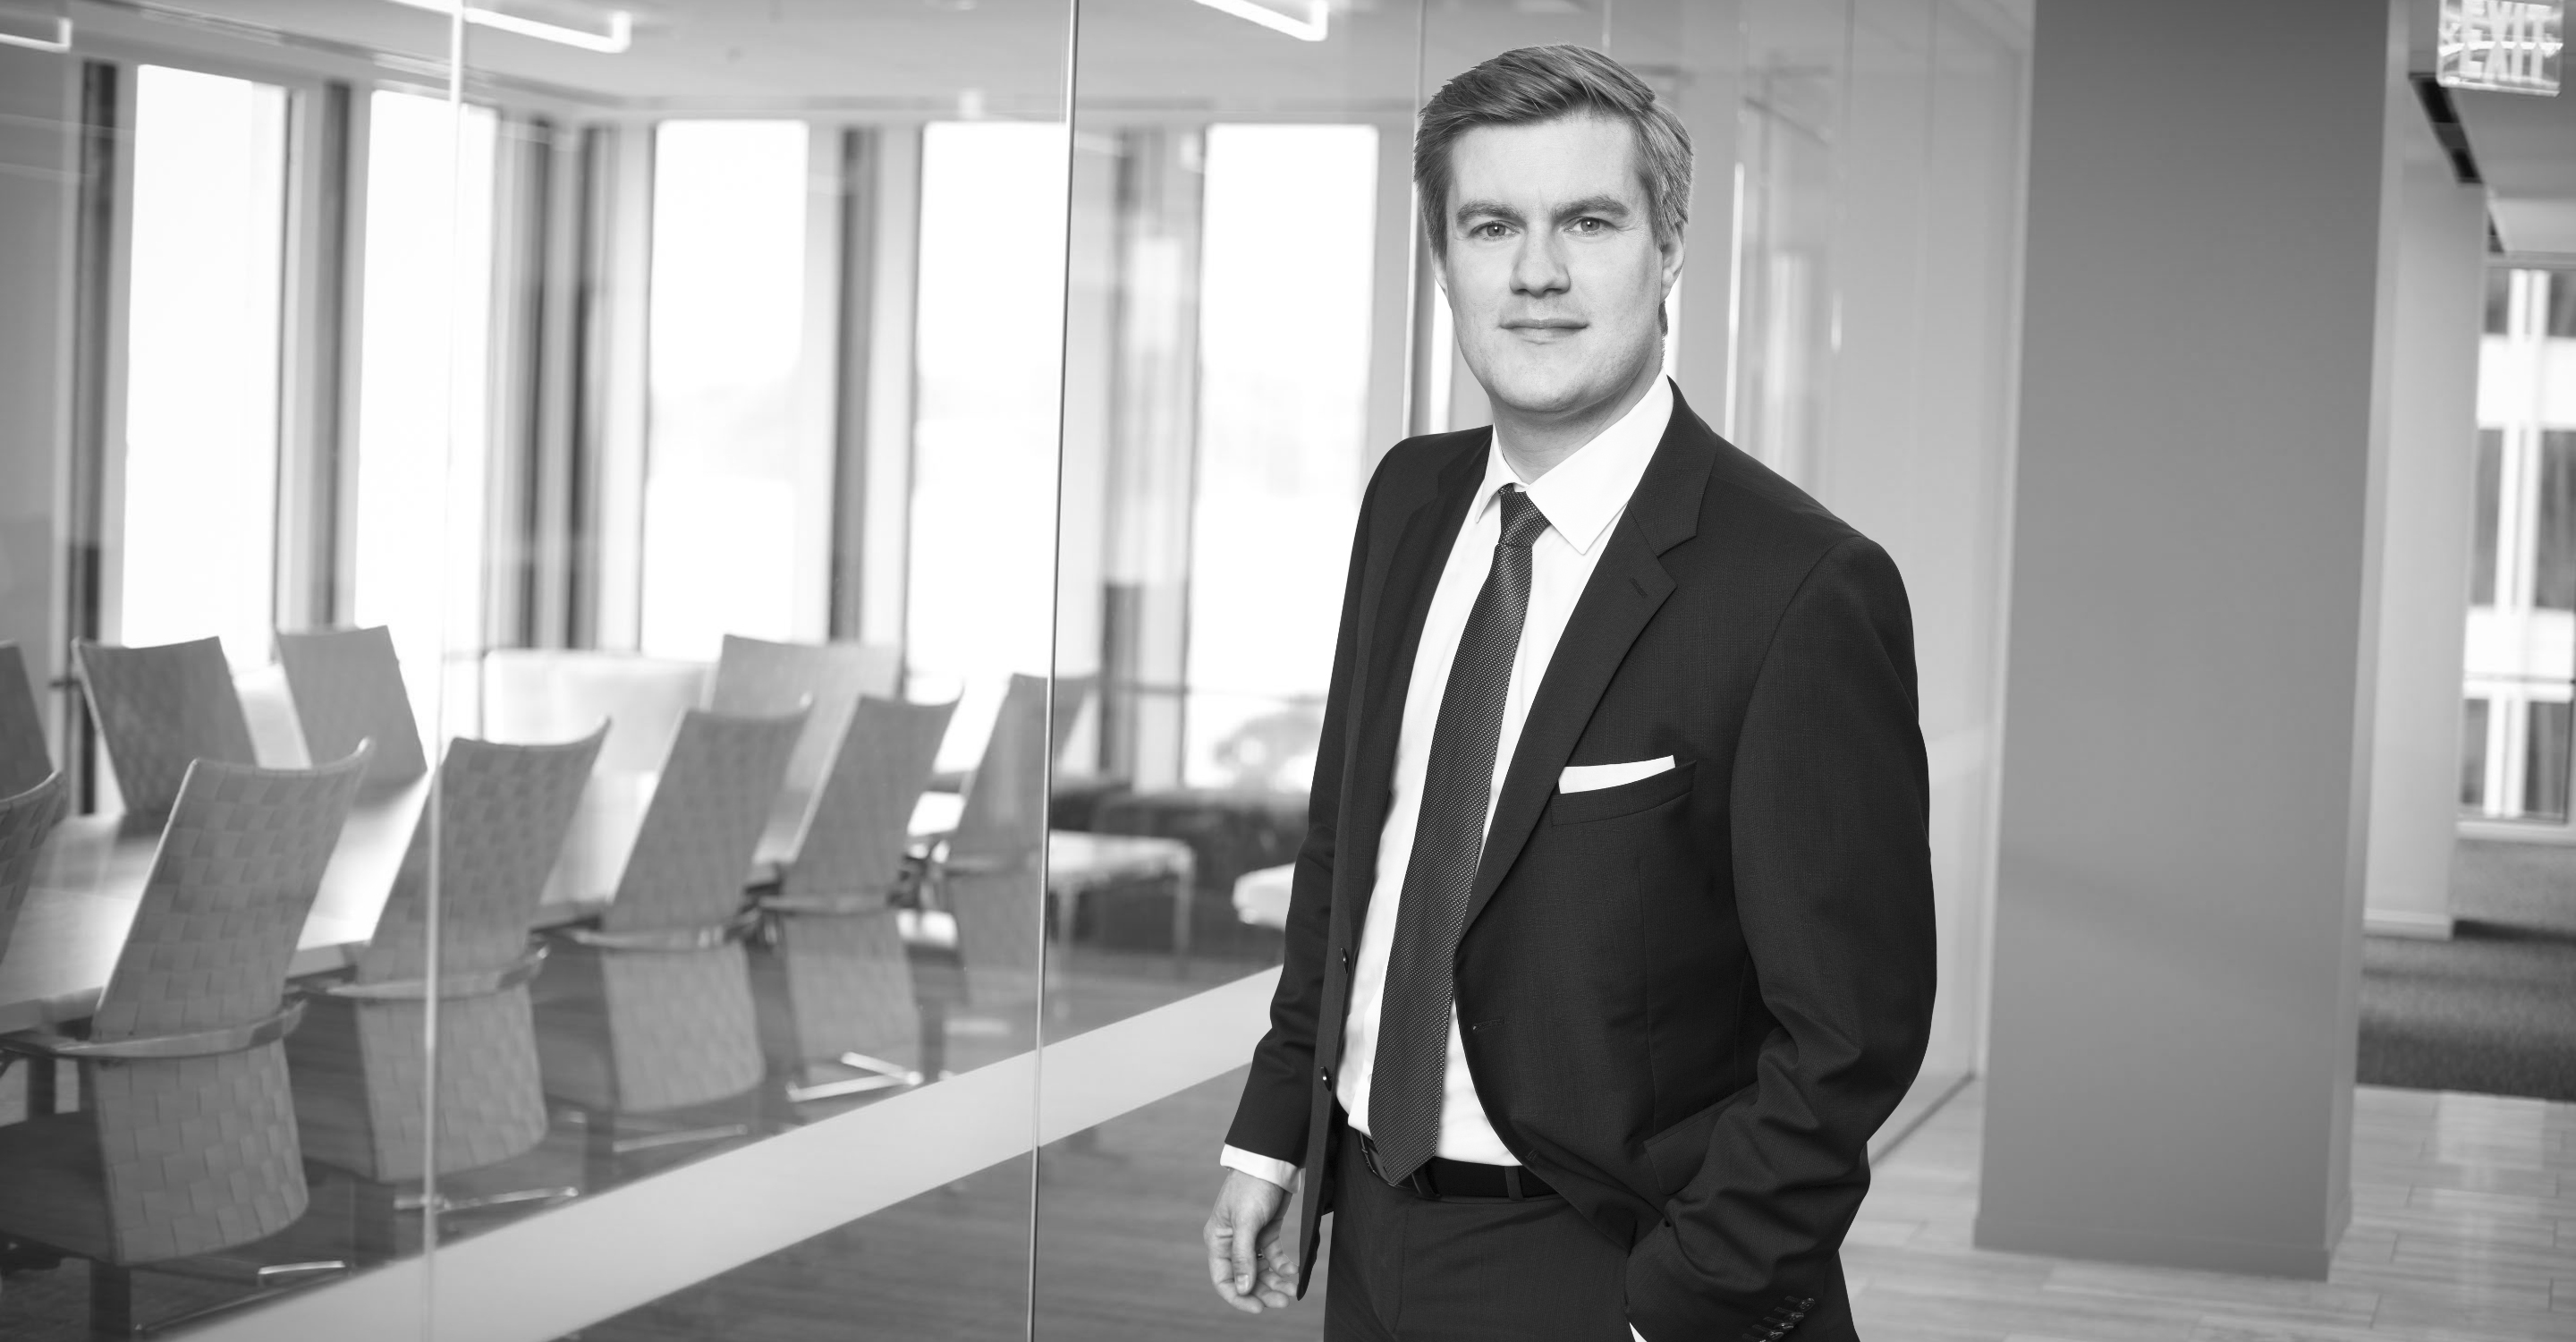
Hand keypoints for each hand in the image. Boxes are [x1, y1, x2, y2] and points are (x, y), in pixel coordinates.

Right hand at [1203, 1169, 1295, 1312]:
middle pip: (1246, 1278)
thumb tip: (1243, 1289)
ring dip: (1276, 1281)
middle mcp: (1232, 1242)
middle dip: (1264, 1292)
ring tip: (1293, 1290)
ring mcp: (1250, 1238)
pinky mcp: (1266, 1231)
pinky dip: (1283, 1266)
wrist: (1271, 1162)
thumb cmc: (1252, 1186)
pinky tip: (1294, 1270)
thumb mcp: (1246, 1222)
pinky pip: (1274, 1257)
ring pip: (1261, 1270)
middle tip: (1284, 1302)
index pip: (1223, 1279)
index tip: (1259, 1308)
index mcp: (1218, 1240)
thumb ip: (1243, 1257)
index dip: (1239, 1297)